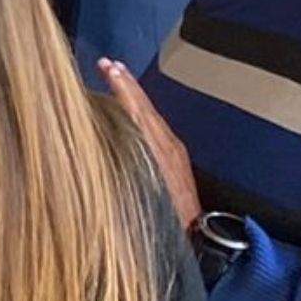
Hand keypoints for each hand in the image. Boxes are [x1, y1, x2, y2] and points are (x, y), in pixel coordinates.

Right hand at [98, 58, 202, 228]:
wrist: (196, 237)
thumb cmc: (164, 220)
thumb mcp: (142, 196)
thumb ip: (126, 170)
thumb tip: (105, 143)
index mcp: (160, 149)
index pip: (138, 110)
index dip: (123, 89)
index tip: (108, 68)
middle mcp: (169, 144)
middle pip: (145, 107)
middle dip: (127, 84)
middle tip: (110, 63)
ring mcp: (175, 151)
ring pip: (151, 115)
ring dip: (134, 94)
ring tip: (119, 76)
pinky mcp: (177, 158)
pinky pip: (155, 125)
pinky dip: (141, 110)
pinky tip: (133, 109)